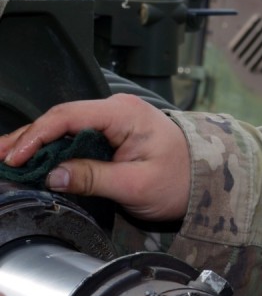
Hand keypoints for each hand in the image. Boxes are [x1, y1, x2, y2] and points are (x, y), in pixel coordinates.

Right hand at [0, 94, 189, 221]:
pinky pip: (73, 136)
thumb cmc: (181, 180)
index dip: (36, 137)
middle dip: (25, 139)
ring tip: (3, 159)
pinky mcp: (110, 133)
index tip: (14, 159)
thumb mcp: (136, 184)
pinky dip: (49, 148)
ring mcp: (113, 120)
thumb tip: (52, 175)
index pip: (68, 117)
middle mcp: (116, 110)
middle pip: (59, 119)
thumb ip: (93, 178)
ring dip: (33, 143)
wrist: (207, 181)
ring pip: (62, 127)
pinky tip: (29, 160)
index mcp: (125, 114)